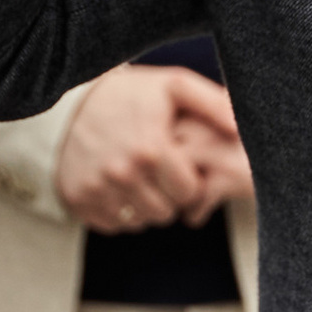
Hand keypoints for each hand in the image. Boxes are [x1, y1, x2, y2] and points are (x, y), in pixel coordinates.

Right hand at [56, 63, 253, 230]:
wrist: (70, 101)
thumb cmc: (131, 94)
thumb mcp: (173, 87)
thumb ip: (212, 105)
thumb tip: (241, 130)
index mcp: (152, 148)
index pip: (189, 192)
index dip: (189, 180)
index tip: (181, 164)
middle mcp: (122, 173)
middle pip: (165, 213)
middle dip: (168, 196)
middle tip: (160, 172)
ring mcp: (96, 188)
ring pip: (139, 221)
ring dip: (145, 205)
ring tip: (141, 178)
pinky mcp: (77, 199)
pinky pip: (112, 224)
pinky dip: (119, 210)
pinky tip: (119, 186)